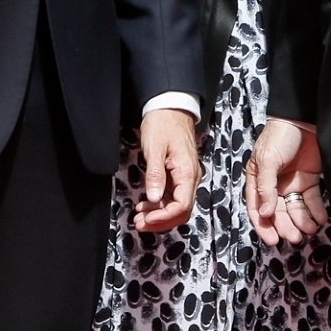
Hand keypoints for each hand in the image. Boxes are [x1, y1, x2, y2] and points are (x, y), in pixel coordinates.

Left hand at [134, 108, 200, 232]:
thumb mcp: (155, 147)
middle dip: (161, 221)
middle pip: (181, 211)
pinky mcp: (179, 175)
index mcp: (187, 172)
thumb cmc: (163, 123)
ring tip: (139, 217)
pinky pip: (173, 197)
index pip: (181, 206)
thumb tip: (154, 198)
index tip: (146, 219)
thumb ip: (155, 174)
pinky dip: (159, 205)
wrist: (170, 106)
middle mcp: (191, 178)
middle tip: (139, 223)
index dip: (163, 217)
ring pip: (176, 206)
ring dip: (159, 215)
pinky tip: (146, 205)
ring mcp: (186, 177)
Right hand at [244, 118, 327, 245]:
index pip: (257, 208)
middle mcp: (274, 185)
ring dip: (302, 221)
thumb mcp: (267, 159)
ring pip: (295, 209)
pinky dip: (316, 211)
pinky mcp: (309, 180)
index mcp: (258, 179)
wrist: (304, 118)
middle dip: (286, 226)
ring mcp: (292, 183)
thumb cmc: (279, 135)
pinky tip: (320, 219)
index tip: (273, 240)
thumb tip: (266, 212)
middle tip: (294, 237)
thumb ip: (265, 186)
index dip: (263, 226)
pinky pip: (312, 200)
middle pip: (278, 212)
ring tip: (309, 229)